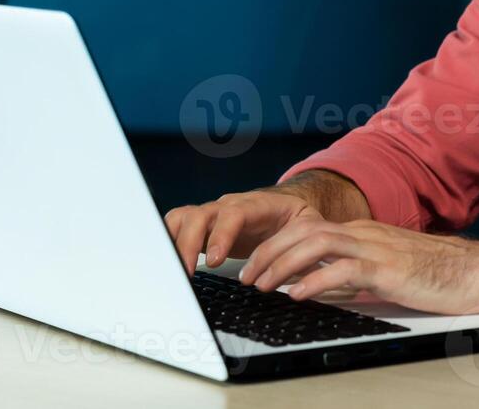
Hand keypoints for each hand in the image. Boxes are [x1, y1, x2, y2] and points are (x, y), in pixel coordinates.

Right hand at [164, 190, 322, 277]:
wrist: (287, 208)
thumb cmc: (297, 221)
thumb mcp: (308, 229)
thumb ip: (303, 245)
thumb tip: (300, 269)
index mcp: (255, 205)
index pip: (233, 214)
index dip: (221, 235)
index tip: (215, 260)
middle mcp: (228, 206)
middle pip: (200, 215)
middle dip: (190, 244)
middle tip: (187, 273)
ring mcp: (213, 214)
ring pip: (184, 218)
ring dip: (175, 242)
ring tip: (174, 272)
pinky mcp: (203, 227)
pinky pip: (178, 226)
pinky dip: (170, 241)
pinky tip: (171, 264)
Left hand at [237, 217, 478, 314]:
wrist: (478, 272)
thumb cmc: (439, 275)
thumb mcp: (388, 272)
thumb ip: (356, 276)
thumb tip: (323, 289)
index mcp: (364, 233)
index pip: (308, 229)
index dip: (277, 245)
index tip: (257, 265)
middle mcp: (365, 234)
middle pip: (303, 231)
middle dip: (269, 252)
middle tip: (248, 275)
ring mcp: (376, 248)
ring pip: (315, 243)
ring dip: (282, 263)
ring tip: (262, 284)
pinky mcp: (388, 268)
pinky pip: (343, 268)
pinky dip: (315, 279)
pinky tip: (298, 293)